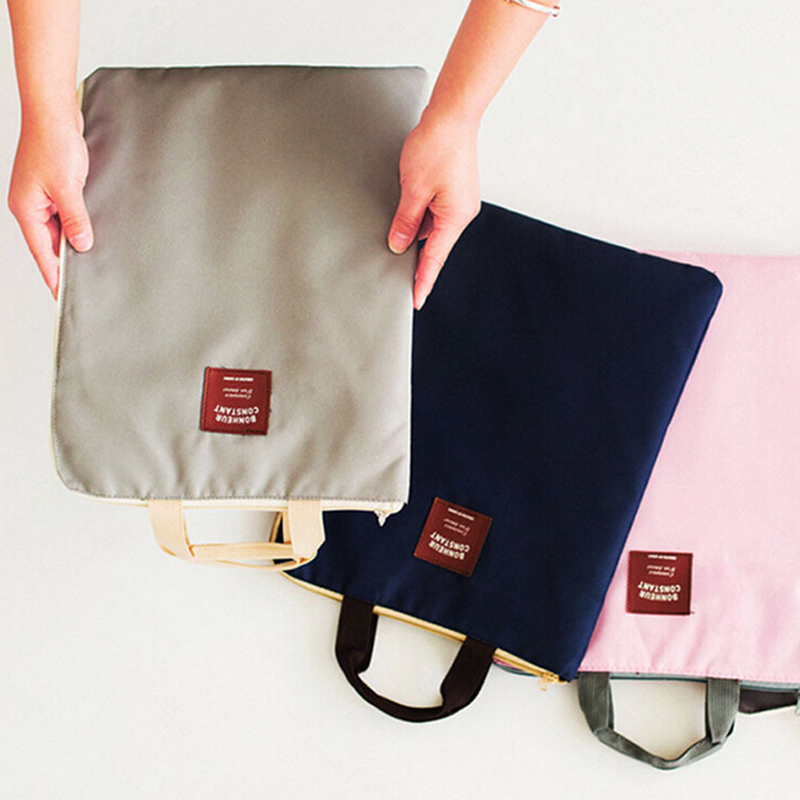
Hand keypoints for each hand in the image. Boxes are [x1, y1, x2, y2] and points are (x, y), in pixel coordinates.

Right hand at [8, 107, 92, 298]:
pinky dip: (76, 226)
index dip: (53, 275)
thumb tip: (82, 244)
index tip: (61, 296)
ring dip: (74, 242)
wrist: (54, 113)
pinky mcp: (54, 189)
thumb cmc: (53, 143)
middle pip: (49, 244)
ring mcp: (41, 198)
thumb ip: (75, 218)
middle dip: (65, 262)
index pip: (41, 252)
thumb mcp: (67, 187)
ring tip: (90, 263)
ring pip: (58, 230)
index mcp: (26, 209)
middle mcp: (30, 206)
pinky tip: (90, 234)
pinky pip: (65, 215)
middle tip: (83, 285)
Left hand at [388, 107, 480, 309]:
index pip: (434, 259)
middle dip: (416, 254)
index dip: (423, 280)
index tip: (416, 299)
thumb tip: (400, 244)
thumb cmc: (437, 146)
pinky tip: (407, 208)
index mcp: (455, 217)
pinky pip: (435, 211)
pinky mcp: (454, 189)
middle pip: (434, 244)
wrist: (453, 114)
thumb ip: (406, 221)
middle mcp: (461, 212)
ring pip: (432, 226)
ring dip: (415, 229)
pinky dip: (420, 214)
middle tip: (397, 272)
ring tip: (397, 227)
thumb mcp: (413, 189)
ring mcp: (459, 201)